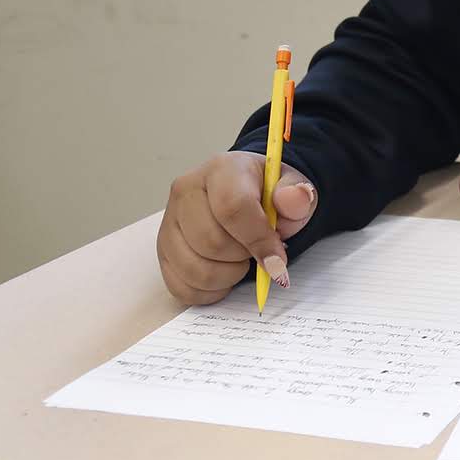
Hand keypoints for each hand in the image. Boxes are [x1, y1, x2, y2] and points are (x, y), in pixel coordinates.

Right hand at [156, 151, 317, 305]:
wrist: (247, 194)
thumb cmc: (268, 193)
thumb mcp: (292, 188)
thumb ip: (296, 195)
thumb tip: (294, 199)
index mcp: (221, 169)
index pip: (233, 208)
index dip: (258, 240)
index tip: (278, 260)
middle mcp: (186, 191)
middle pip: (211, 242)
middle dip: (243, 257)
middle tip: (256, 250)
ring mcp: (169, 222)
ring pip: (195, 269)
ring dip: (228, 276)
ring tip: (241, 260)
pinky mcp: (163, 251)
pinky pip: (182, 287)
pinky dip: (211, 290)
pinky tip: (225, 274)